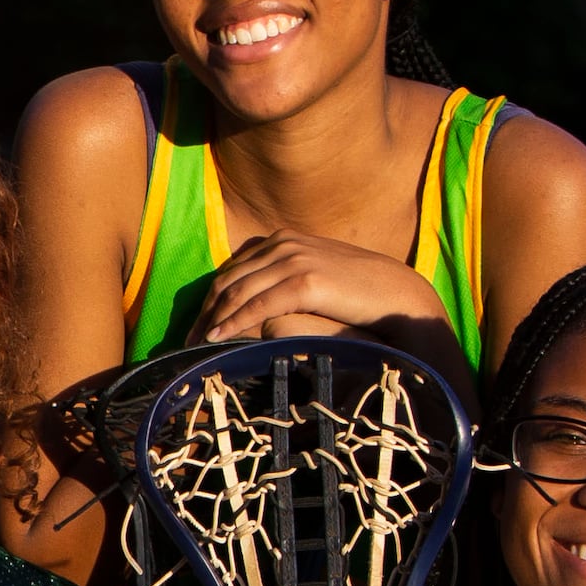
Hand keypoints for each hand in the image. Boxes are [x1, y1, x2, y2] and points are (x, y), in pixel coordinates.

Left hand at [194, 231, 446, 345]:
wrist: (398, 293)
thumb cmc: (358, 292)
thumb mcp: (315, 278)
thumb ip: (284, 280)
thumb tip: (257, 300)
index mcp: (281, 240)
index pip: (232, 270)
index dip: (210, 299)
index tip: (196, 327)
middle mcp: (282, 243)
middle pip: (227, 280)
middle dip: (204, 312)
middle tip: (187, 342)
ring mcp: (293, 258)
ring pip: (237, 292)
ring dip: (212, 320)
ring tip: (197, 346)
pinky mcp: (305, 280)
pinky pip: (257, 305)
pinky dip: (233, 322)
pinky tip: (219, 339)